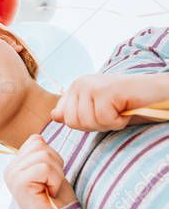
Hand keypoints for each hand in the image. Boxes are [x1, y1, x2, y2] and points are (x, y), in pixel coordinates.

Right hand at [4, 135, 76, 208]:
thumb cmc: (57, 201)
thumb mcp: (50, 170)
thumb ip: (41, 153)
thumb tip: (38, 137)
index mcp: (16, 164)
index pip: (36, 140)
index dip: (52, 157)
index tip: (50, 178)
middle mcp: (10, 168)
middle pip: (40, 145)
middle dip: (56, 164)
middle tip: (52, 184)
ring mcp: (12, 175)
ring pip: (44, 155)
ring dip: (56, 174)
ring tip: (51, 189)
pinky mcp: (19, 182)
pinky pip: (45, 167)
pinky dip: (55, 180)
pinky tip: (50, 193)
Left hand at [52, 73, 168, 131]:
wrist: (156, 94)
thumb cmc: (127, 104)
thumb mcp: (97, 111)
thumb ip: (74, 112)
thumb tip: (53, 116)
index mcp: (75, 87)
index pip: (65, 118)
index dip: (86, 124)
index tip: (102, 113)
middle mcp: (80, 83)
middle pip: (73, 122)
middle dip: (95, 125)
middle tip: (112, 113)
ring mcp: (91, 85)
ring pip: (88, 122)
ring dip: (108, 123)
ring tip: (119, 110)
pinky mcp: (105, 91)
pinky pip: (104, 120)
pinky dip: (119, 121)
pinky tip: (126, 108)